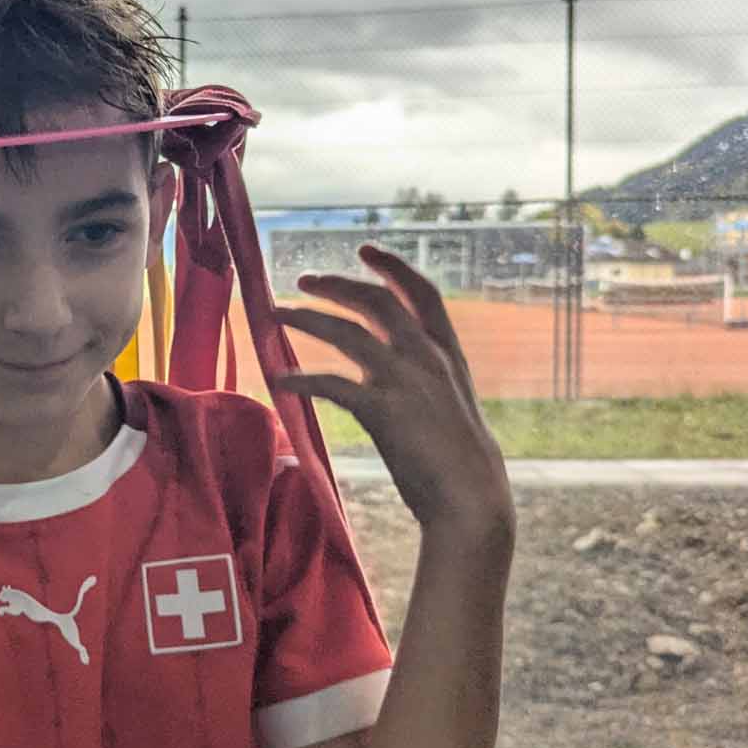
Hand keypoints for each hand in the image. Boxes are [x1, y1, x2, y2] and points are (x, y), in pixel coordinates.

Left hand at [273, 245, 512, 536]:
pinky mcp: (382, 409)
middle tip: (303, 280)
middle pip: (375, 301)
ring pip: (347, 332)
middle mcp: (427, 357)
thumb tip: (387, 367)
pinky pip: (331, 383)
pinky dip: (302, 378)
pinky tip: (280, 380)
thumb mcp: (451, 403)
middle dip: (336, 285)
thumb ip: (424, 376)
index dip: (392, 267)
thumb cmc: (460, 460)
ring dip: (307, 318)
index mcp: (447, 352)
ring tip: (276, 315)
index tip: (365, 249)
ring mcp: (405, 380)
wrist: (471, 498)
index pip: (420, 292)